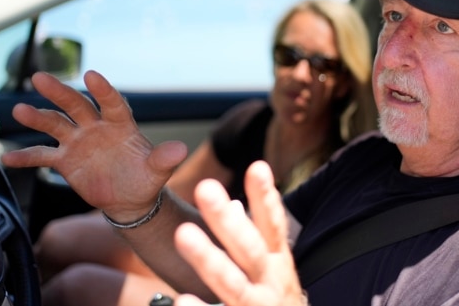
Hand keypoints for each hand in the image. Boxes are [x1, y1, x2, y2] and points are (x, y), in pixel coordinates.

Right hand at [1, 70, 187, 220]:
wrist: (130, 198)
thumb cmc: (146, 179)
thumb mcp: (157, 171)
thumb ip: (165, 159)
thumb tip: (180, 149)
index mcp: (121, 125)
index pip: (112, 103)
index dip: (103, 90)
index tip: (92, 76)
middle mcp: (96, 128)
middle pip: (76, 105)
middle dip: (59, 92)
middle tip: (40, 79)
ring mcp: (78, 142)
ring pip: (55, 125)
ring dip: (37, 118)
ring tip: (20, 111)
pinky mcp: (65, 160)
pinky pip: (43, 156)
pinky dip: (27, 157)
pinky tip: (9, 157)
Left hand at [173, 161, 304, 305]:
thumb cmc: (276, 302)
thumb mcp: (274, 270)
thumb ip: (258, 235)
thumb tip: (240, 196)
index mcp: (278, 264)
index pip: (273, 225)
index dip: (266, 197)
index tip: (256, 166)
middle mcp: (272, 284)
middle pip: (250, 249)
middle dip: (228, 219)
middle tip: (204, 187)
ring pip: (233, 285)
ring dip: (210, 259)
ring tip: (183, 234)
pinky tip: (181, 301)